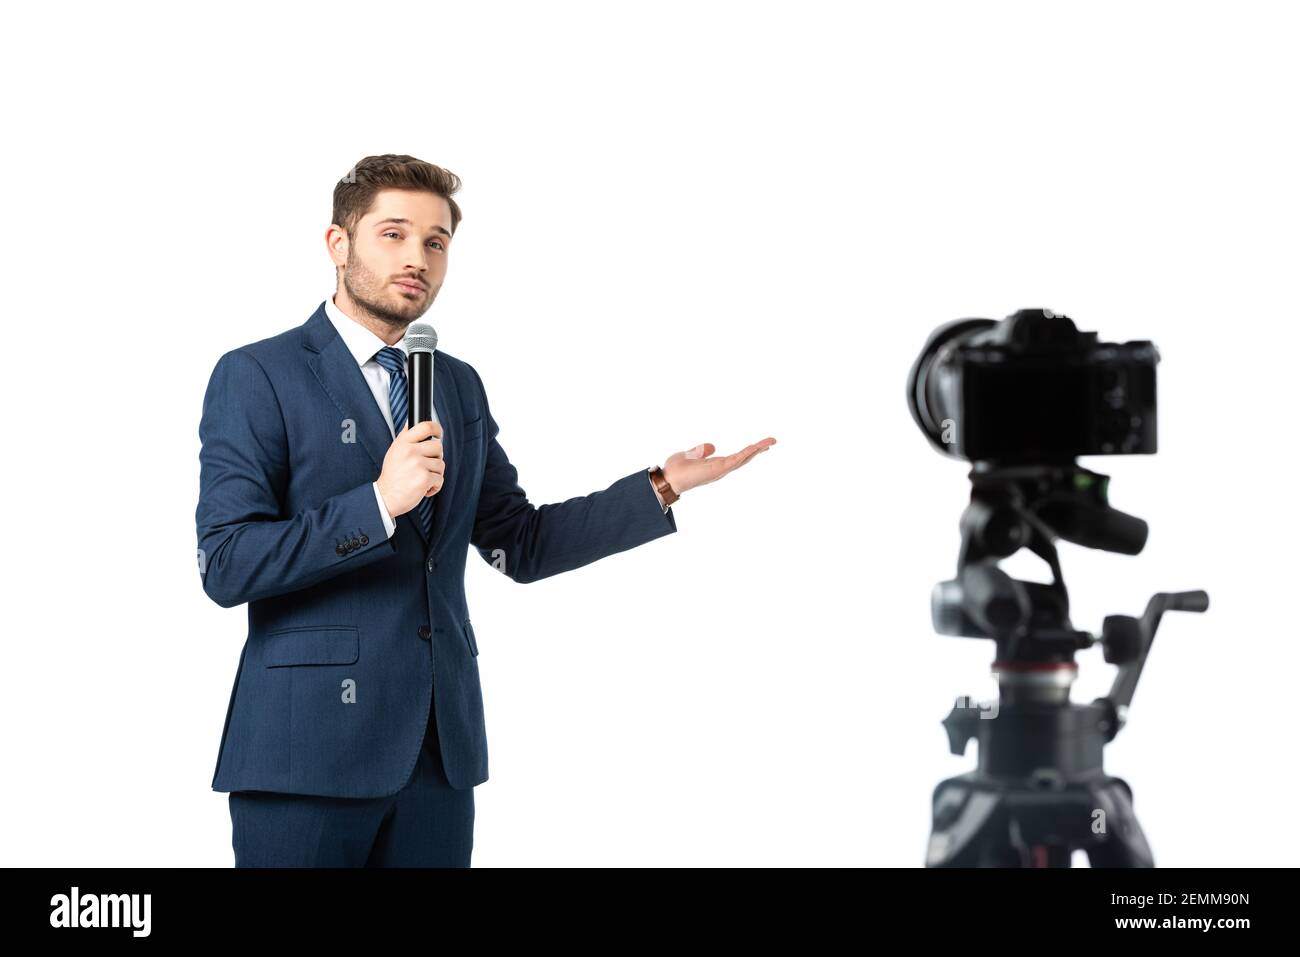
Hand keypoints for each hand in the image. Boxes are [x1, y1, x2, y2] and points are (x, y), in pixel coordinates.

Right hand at [377, 419, 444, 517]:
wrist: (385, 497)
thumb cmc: (392, 476)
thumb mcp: (394, 451)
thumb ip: (405, 437)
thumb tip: (411, 422)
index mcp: (403, 443)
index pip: (425, 427)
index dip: (436, 429)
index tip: (439, 434)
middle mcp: (410, 451)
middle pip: (438, 447)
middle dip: (436, 458)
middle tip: (426, 467)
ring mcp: (418, 464)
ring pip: (441, 464)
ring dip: (435, 474)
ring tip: (422, 479)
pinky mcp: (424, 478)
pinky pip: (440, 479)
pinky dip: (435, 486)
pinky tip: (423, 489)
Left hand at [661, 436, 775, 497]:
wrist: (667, 479)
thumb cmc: (675, 470)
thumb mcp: (688, 455)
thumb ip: (699, 451)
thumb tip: (712, 446)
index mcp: (715, 465)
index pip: (735, 457)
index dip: (748, 452)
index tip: (759, 445)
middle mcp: (720, 469)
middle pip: (744, 458)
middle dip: (758, 450)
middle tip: (772, 442)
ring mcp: (721, 470)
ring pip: (743, 458)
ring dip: (757, 449)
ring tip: (771, 442)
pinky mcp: (718, 469)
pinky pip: (737, 459)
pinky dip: (747, 453)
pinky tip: (757, 447)